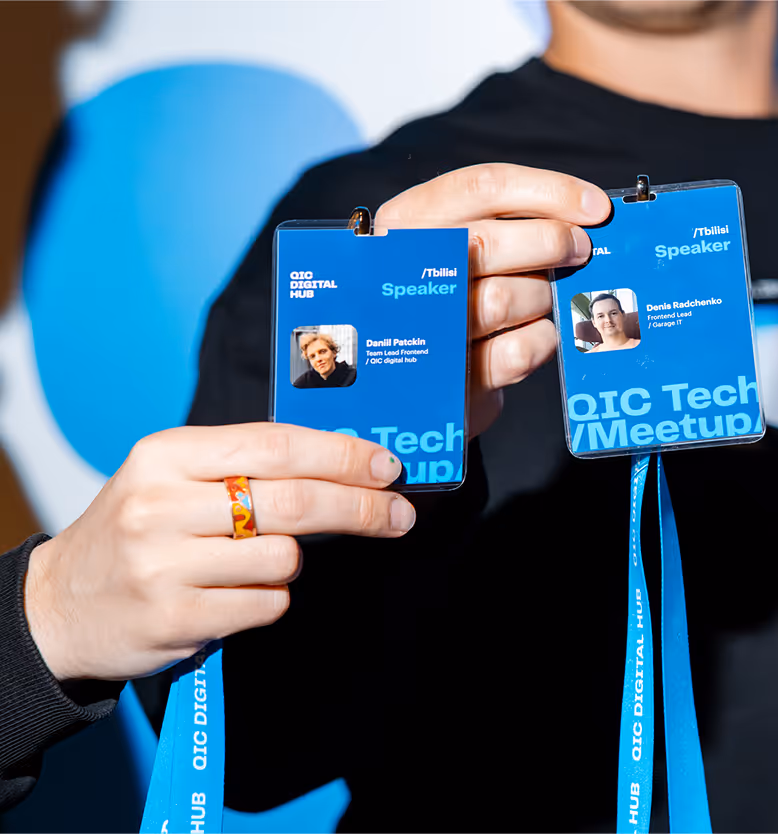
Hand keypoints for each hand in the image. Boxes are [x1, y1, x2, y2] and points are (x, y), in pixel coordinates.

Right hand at [23, 423, 414, 681]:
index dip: (342, 455)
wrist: (60, 605)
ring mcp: (164, 565)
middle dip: (360, 509)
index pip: (276, 445)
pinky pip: (267, 605)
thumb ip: (247, 464)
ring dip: (291, 562)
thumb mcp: (173, 477)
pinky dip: (269, 600)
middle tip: (397, 515)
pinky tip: (235, 594)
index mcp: (165, 455)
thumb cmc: (139, 531)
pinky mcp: (175, 619)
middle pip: (293, 502)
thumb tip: (347, 461)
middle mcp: (160, 506)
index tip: (387, 466)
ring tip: (253, 562)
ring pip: (285, 559)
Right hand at [374, 163, 611, 436]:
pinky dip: (543, 338)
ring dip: (541, 296)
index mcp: (407, 220)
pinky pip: (514, 352)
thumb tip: (587, 215)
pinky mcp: (452, 379)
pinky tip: (542, 331)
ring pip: (499, 300)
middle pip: (484, 244)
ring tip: (547, 296)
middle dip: (549, 243)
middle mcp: (403, 269)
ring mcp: (424, 327)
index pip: (481, 187)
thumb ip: (512, 220)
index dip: (548, 191)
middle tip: (581, 251)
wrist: (421, 374)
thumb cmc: (457, 292)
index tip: (596, 208)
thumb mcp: (465, 241)